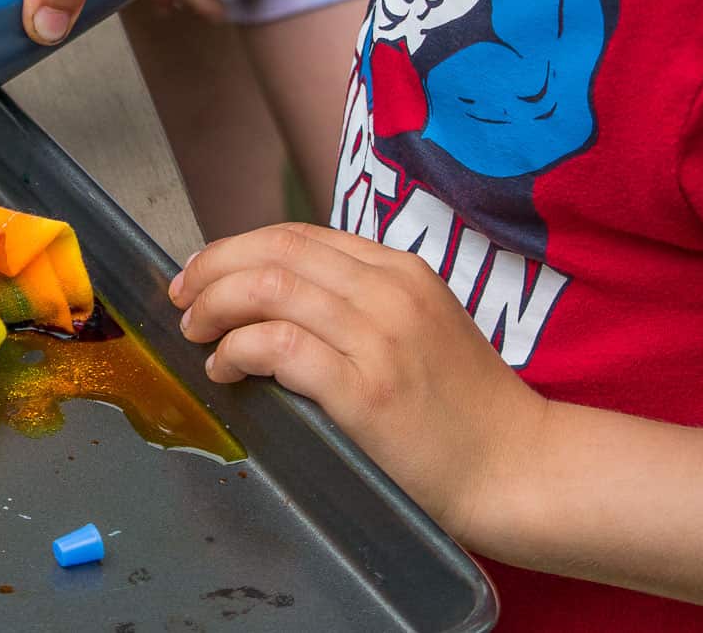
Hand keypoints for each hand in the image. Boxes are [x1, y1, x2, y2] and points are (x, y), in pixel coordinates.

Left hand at [169, 223, 548, 545]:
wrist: (520, 468)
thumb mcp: (417, 327)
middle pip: (273, 252)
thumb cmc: (462, 409)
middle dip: (212, 269)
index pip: (296, 235)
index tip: (201, 273)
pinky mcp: (366, 389)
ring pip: (267, 289)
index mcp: (399, 270)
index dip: (235, 248)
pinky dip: (235, 352)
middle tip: (182, 300)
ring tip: (197, 334)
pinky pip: (277, 346)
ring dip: (215, 308)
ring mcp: (379, 338)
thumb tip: (268, 297)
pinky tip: (225, 370)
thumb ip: (356, 303)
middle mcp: (388, 292)